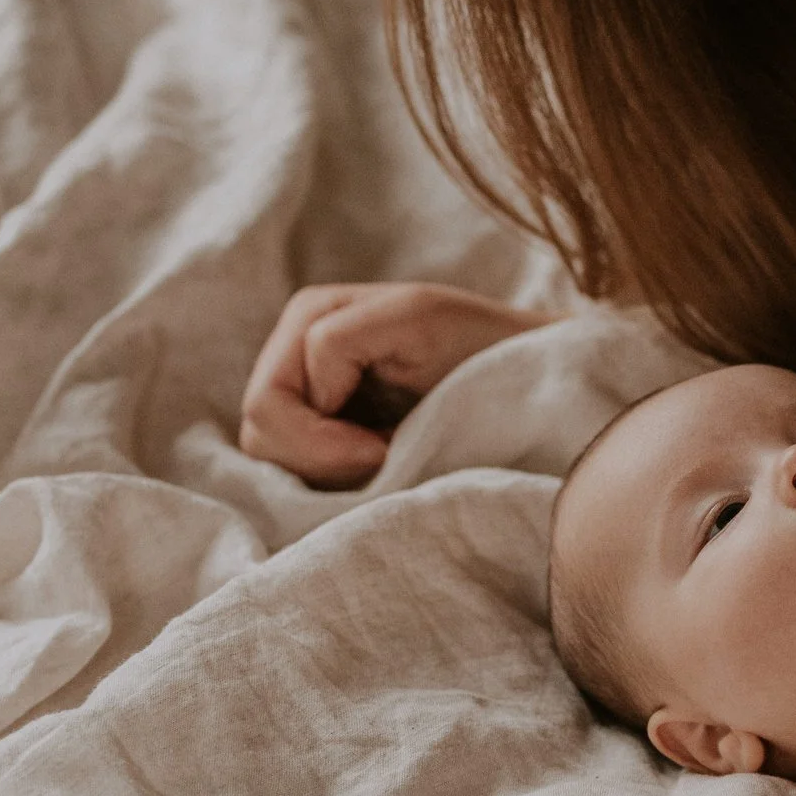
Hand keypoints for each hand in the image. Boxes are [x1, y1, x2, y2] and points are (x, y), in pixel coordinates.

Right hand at [238, 281, 557, 486]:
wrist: (535, 386)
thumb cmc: (486, 348)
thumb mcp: (416, 321)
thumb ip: (340, 341)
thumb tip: (306, 393)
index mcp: (310, 317)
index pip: (266, 407)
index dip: (322, 443)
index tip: (387, 450)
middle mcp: (295, 350)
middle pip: (260, 434)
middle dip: (320, 458)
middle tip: (386, 458)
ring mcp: (306, 395)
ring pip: (271, 459)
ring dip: (328, 470)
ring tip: (387, 456)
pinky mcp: (323, 432)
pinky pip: (296, 471)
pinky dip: (334, 478)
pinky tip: (381, 463)